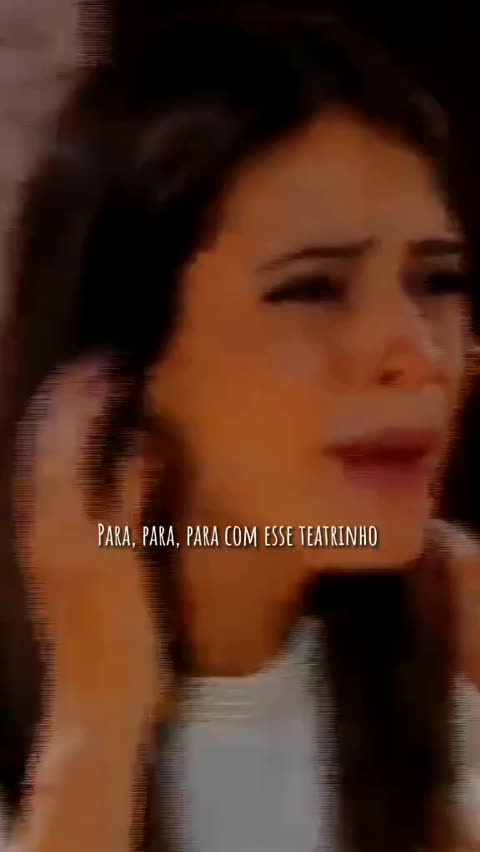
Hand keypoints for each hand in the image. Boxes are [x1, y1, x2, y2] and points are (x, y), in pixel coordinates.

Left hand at [15, 358, 168, 733]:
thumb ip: (127, 500)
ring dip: (68, 422)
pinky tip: (98, 451)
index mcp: (57, 520)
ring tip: (100, 394)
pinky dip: (73, 456)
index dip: (84, 395)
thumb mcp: (123, 566)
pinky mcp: (55, 553)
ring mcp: (46, 537)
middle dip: (71, 399)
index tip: (113, 364)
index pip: (62, 438)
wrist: (95, 700)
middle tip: (107, 368)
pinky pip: (57, 488)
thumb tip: (139, 439)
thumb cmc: (117, 638)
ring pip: (46, 462)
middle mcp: (42, 520)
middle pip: (46, 442)